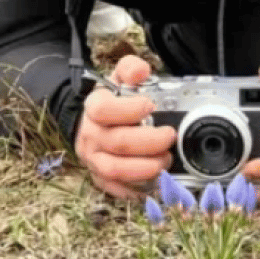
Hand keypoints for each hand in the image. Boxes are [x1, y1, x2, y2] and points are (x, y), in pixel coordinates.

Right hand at [74, 55, 177, 199]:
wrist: (89, 124)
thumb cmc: (111, 102)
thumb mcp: (118, 79)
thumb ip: (131, 69)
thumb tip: (142, 71)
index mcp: (94, 108)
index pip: (104, 110)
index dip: (130, 109)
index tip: (150, 106)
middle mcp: (91, 136)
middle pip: (118, 143)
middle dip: (151, 142)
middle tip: (170, 136)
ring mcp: (93, 160)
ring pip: (116, 170)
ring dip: (146, 167)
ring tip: (165, 160)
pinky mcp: (100, 179)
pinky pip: (117, 190)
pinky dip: (137, 189)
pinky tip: (156, 181)